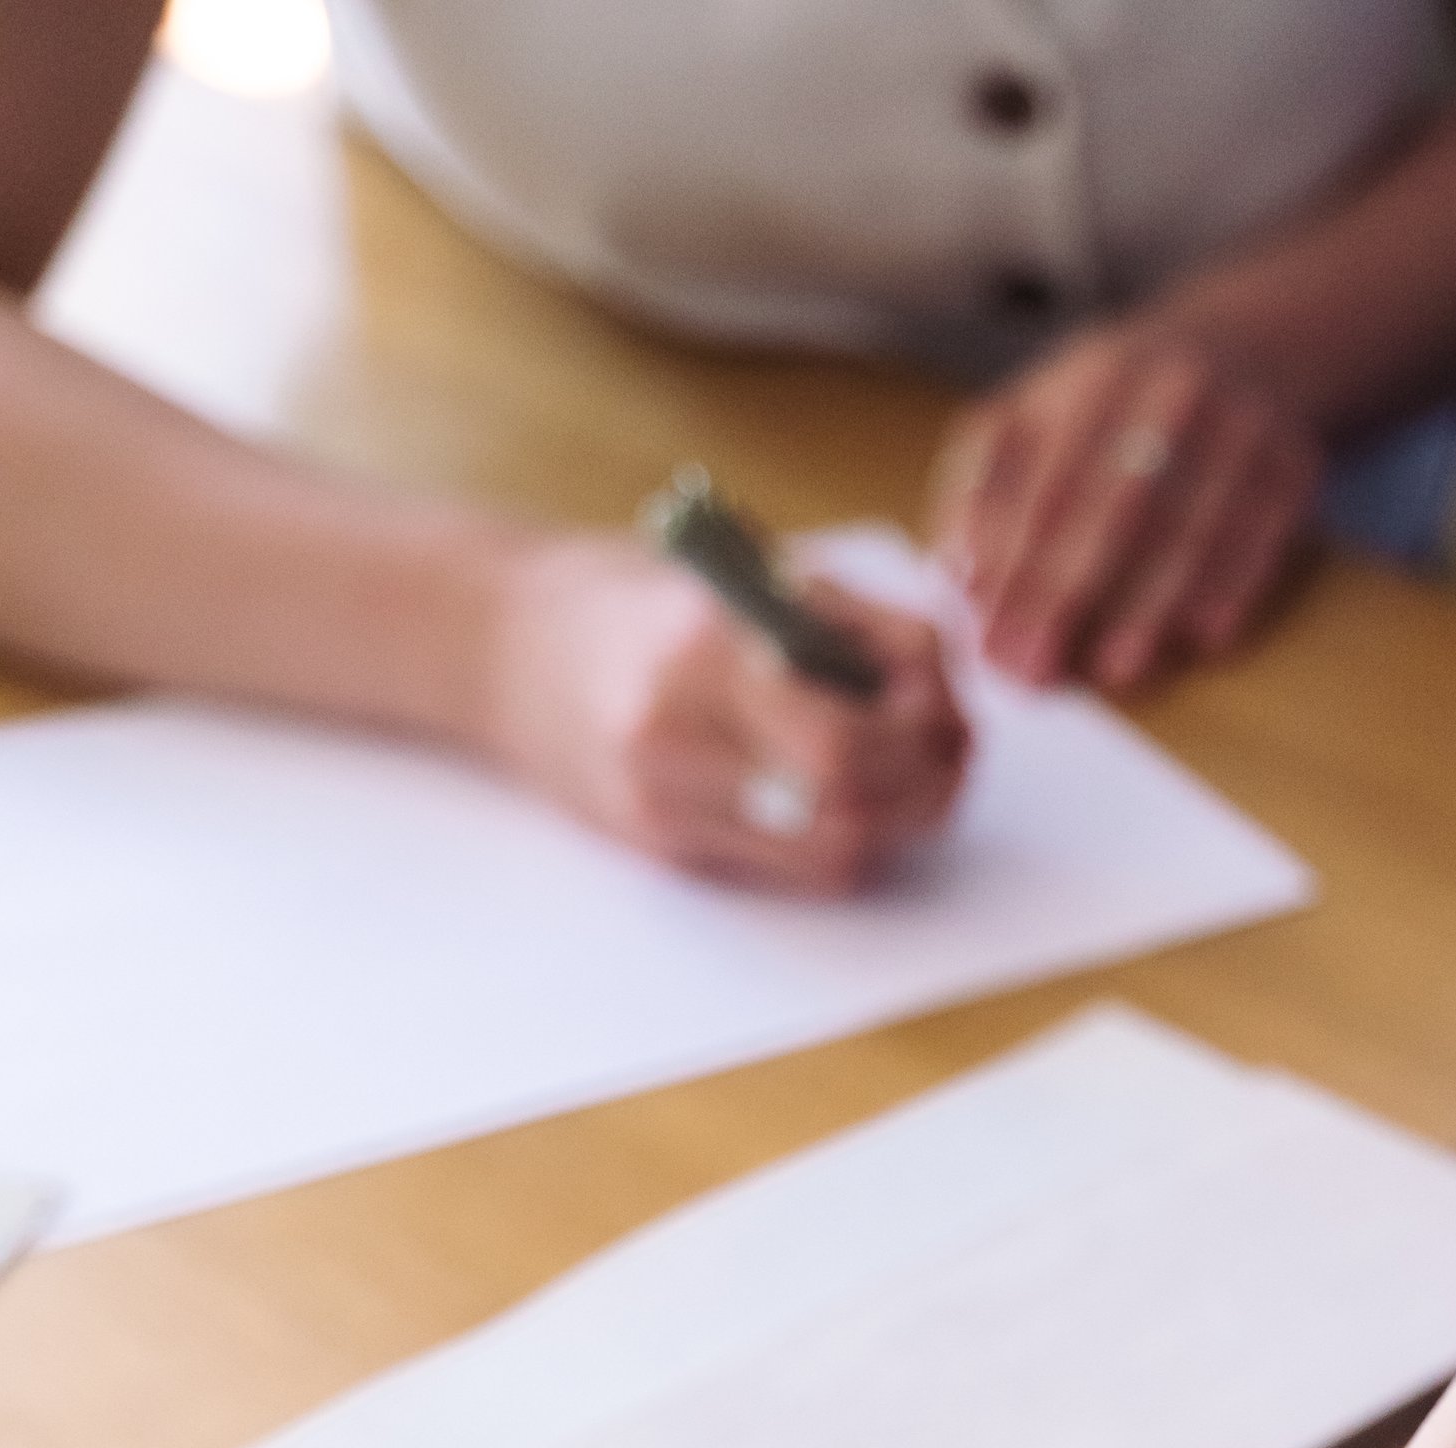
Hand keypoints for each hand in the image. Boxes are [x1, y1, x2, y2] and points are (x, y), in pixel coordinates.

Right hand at [475, 536, 969, 888]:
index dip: (922, 738)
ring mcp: (664, 802)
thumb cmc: (637, 597)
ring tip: (916, 783)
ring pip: (829, 854)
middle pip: (847, 810)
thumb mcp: (744, 571)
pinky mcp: (662, 846)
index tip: (949, 713)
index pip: (847, 739)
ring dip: (896, 826)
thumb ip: (849, 622)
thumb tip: (943, 683)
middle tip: (952, 759)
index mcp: (700, 649)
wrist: (503, 646)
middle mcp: (675, 735)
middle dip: (925, 790)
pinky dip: (843, 840)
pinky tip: (854, 803)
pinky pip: (788, 868)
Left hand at [930, 324, 1321, 690]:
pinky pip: (1261, 529)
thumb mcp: (1045, 413)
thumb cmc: (1119, 407)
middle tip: (1034, 669)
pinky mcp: (1292, 460)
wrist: (1251, 347)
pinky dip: (1233, 582)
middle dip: (1065, 593)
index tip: (985, 639)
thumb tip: (952, 577)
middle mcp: (1165, 389)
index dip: (1009, 564)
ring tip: (1116, 668)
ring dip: (1150, 600)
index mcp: (1090, 377)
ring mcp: (1236, 421)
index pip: (1041, 480)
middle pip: (1107, 502)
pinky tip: (1205, 635)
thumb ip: (989, 485)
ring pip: (1188, 519)